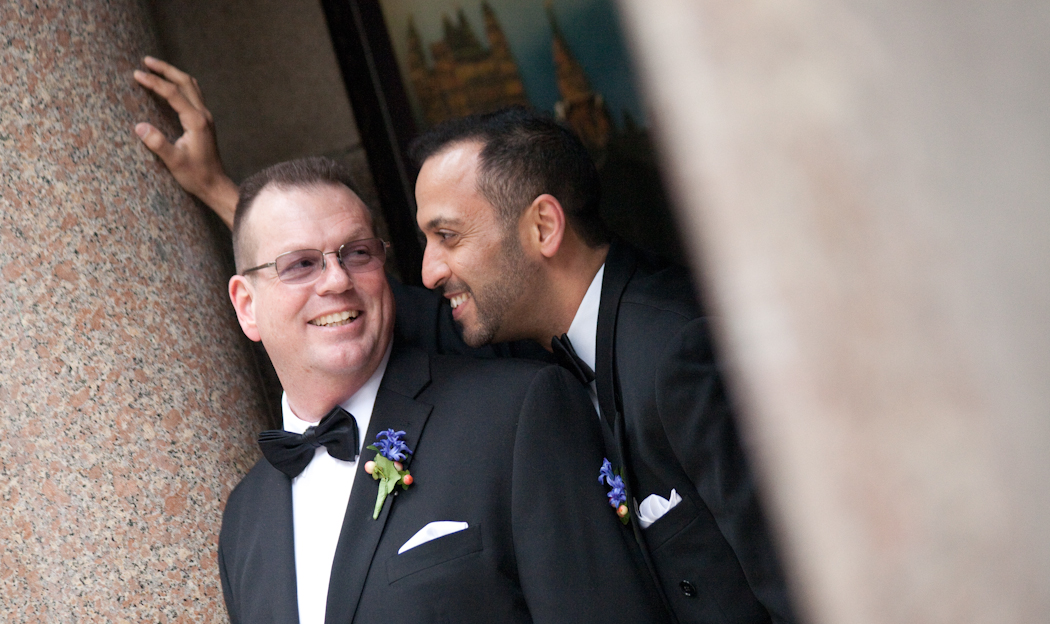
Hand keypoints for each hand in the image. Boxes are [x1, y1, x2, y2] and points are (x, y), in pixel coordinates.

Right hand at [134, 56, 237, 227]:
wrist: (215, 185)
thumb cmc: (196, 176)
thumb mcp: (174, 162)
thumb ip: (158, 144)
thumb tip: (139, 126)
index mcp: (196, 121)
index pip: (173, 93)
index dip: (154, 82)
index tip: (137, 74)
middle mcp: (203, 115)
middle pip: (185, 82)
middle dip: (166, 69)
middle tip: (146, 60)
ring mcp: (206, 117)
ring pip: (192, 86)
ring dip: (174, 74)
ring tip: (155, 67)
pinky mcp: (205, 122)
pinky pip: (194, 95)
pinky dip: (181, 84)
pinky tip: (171, 85)